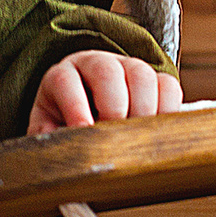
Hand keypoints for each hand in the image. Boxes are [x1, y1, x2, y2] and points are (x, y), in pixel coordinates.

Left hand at [28, 51, 183, 135]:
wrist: (89, 104)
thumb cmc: (66, 117)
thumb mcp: (48, 127)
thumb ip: (47, 137)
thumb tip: (55, 152)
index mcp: (63, 75)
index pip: (66, 81)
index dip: (75, 106)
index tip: (84, 129)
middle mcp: (96, 64)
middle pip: (107, 72)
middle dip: (113, 107)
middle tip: (114, 138)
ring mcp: (127, 67)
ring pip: (142, 75)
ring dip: (143, 110)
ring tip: (137, 138)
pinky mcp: (154, 78)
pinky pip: (168, 85)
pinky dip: (167, 110)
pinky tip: (157, 132)